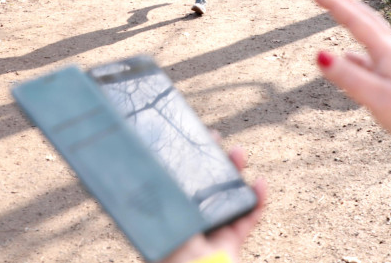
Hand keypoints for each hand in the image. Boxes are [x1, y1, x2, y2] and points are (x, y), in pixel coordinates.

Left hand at [160, 147, 265, 262]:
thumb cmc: (167, 255)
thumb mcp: (155, 224)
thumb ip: (153, 201)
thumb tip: (130, 171)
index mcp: (168, 217)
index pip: (174, 182)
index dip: (183, 161)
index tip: (188, 138)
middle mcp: (189, 223)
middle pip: (203, 186)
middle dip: (212, 162)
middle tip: (215, 139)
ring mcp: (211, 233)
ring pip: (227, 197)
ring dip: (236, 175)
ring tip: (239, 153)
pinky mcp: (231, 244)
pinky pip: (247, 219)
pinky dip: (257, 201)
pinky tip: (260, 185)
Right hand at [312, 0, 390, 157]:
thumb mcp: (374, 95)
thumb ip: (347, 76)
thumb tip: (320, 55)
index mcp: (388, 53)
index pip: (357, 21)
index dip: (335, 5)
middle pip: (368, 21)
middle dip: (346, 5)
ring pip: (372, 36)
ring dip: (354, 22)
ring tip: (340, 15)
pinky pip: (373, 58)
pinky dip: (358, 52)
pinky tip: (350, 58)